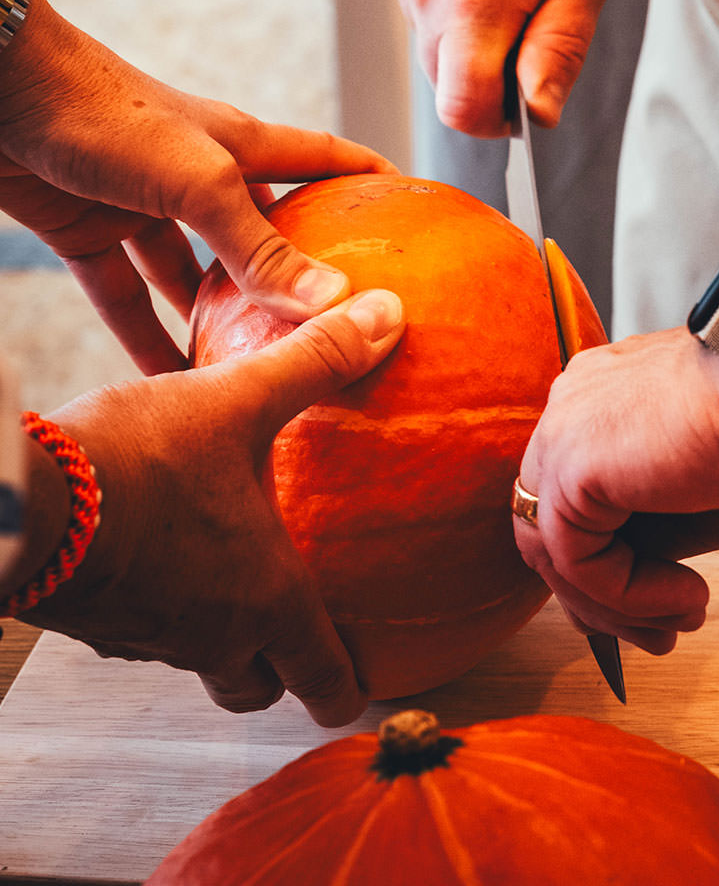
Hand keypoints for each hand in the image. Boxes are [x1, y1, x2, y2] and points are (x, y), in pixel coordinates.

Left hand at [0, 0, 397, 372]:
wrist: (2, 92)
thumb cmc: (107, 113)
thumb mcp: (199, 182)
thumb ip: (260, 247)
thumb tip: (335, 302)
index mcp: (241, 146)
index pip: (326, 161)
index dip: (372, 182)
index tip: (417, 214)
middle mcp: (201, 177)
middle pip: (264, 230)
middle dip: (297, 272)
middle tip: (335, 324)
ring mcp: (143, 206)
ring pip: (194, 274)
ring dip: (219, 317)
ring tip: (255, 370)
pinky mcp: (89, 233)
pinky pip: (126, 296)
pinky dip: (144, 336)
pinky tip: (166, 377)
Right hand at [26, 287, 406, 725]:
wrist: (28, 499)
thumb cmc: (142, 457)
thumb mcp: (239, 398)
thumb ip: (316, 360)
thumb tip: (388, 316)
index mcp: (266, 597)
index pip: (322, 677)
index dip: (347, 691)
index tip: (361, 697)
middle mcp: (213, 634)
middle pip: (258, 683)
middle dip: (282, 668)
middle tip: (300, 645)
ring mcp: (150, 637)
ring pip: (200, 660)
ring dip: (221, 635)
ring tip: (233, 587)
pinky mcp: (99, 621)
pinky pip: (147, 632)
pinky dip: (166, 608)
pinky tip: (164, 557)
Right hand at [373, 0, 613, 136]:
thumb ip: (559, 48)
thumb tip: (540, 112)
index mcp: (475, 1)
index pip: (462, 109)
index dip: (496, 120)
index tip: (524, 102)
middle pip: (444, 80)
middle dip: (485, 74)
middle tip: (531, 25)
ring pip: (431, 39)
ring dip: (468, 30)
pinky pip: (418, 0)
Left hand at [512, 329, 718, 652]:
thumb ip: (671, 526)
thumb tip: (650, 571)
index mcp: (611, 399)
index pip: (579, 499)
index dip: (610, 567)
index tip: (661, 608)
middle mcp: (578, 407)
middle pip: (556, 528)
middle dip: (606, 597)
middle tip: (666, 634)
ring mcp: (568, 430)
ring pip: (556, 548)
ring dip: (617, 605)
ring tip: (682, 619)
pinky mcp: (571, 463)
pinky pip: (575, 559)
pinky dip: (626, 595)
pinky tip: (688, 593)